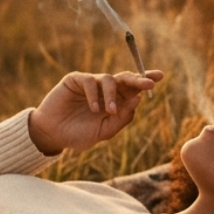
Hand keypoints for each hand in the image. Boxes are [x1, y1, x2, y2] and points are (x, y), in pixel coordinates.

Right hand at [28, 70, 163, 154]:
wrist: (52, 135)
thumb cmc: (78, 134)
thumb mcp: (104, 131)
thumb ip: (122, 117)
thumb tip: (138, 98)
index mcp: (115, 101)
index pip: (134, 88)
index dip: (146, 81)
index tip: (160, 77)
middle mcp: (105, 90)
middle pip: (125, 78)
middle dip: (138, 79)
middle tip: (148, 84)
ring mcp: (90, 84)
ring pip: (109, 79)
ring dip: (113, 95)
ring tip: (109, 111)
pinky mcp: (75, 80)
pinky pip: (90, 81)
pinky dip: (95, 94)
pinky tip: (94, 108)